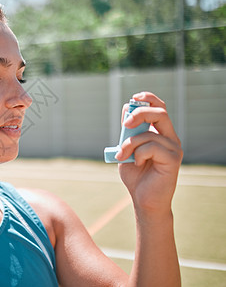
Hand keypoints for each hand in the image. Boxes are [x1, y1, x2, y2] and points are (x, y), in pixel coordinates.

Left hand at [115, 92, 182, 218]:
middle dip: (140, 113)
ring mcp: (174, 148)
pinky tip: (139, 163)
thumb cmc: (136, 175)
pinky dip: (139, 154)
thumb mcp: (126, 149)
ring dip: (130, 144)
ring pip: (149, 134)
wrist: (143, 199)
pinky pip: (152, 147)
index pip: (159, 107)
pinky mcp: (173, 159)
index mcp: (160, 133)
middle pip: (160, 113)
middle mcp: (170, 138)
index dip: (148, 99)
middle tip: (126, 125)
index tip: (134, 98)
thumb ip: (127, 132)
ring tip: (123, 156)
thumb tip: (127, 109)